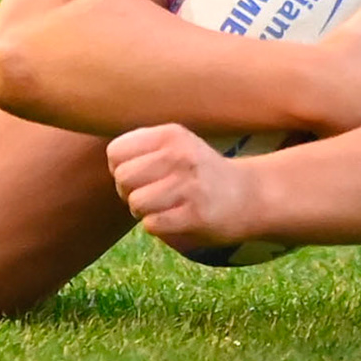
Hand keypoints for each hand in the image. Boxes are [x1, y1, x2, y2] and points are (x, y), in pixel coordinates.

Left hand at [108, 124, 260, 252]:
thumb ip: (143, 147)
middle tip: (150, 194)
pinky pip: (152, 224)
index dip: (119, 168)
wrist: (248, 195)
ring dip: (144, 212)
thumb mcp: (177, 145)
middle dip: (128, 192)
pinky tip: (176, 218)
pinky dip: (158, 226)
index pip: (116, 151)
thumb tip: (112, 164)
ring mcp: (189, 185)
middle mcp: (180, 155)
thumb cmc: (200, 172)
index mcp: (171, 134)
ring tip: (163, 206)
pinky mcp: (196, 215)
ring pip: (135, 203)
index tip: (139, 175)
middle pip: (122, 178)